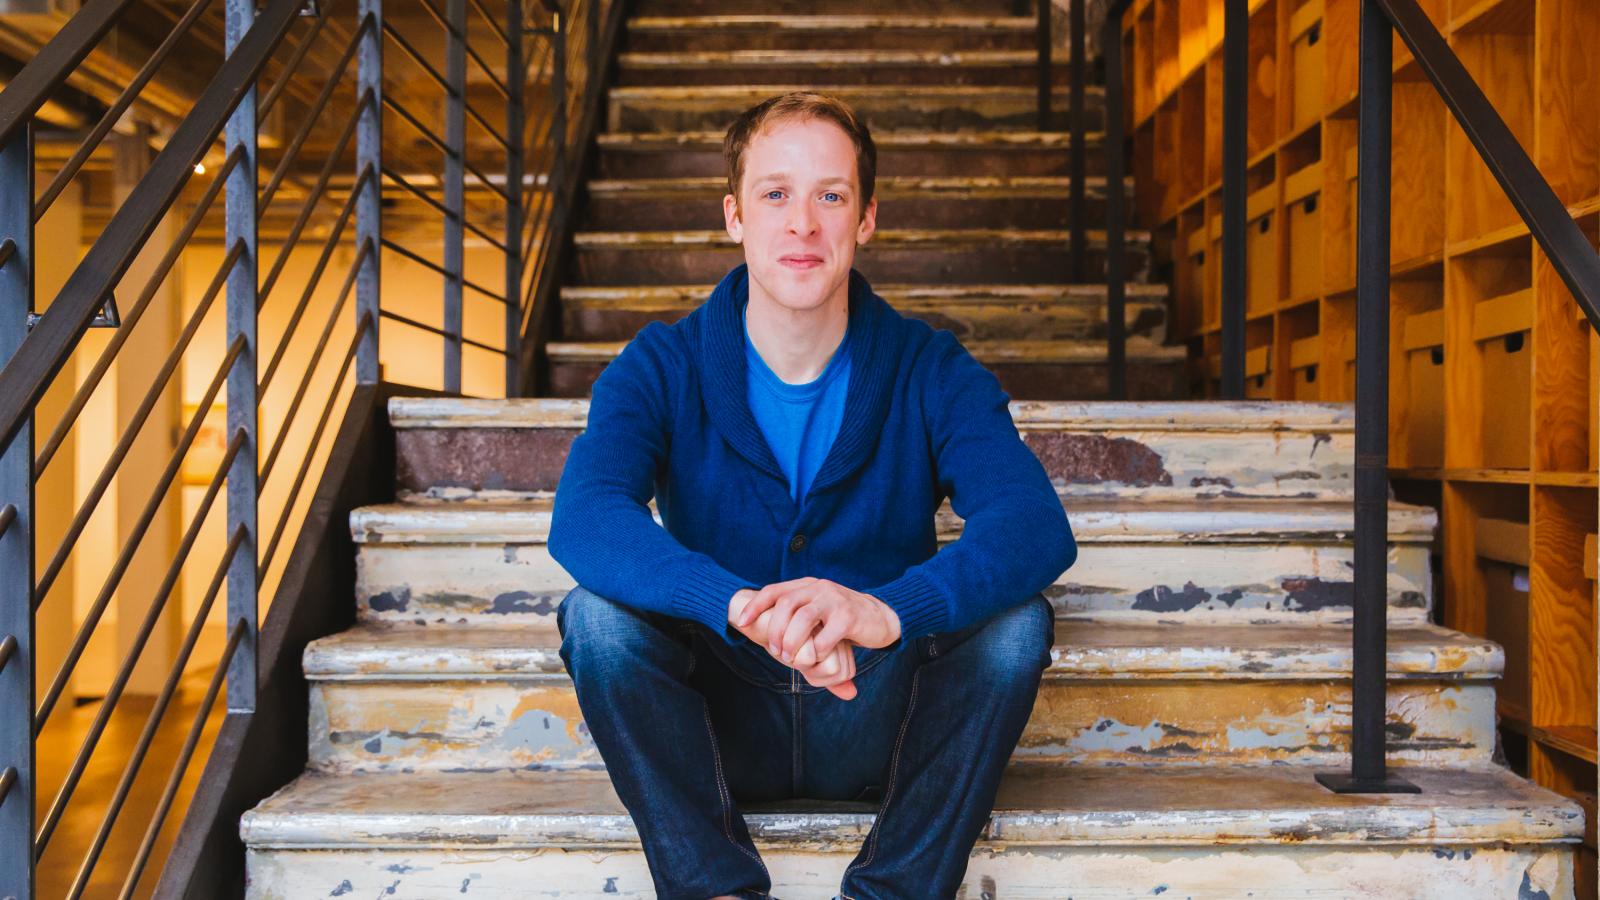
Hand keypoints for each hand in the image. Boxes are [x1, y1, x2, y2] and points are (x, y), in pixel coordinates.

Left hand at [733, 578, 900, 665]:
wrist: (880, 617)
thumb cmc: (841, 620)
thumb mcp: (817, 612)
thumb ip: (796, 618)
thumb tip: (765, 635)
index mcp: (807, 586)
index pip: (774, 591)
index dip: (755, 606)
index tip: (741, 623)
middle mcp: (819, 588)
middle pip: (786, 604)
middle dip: (775, 631)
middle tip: (776, 652)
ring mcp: (834, 600)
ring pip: (803, 619)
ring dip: (792, 642)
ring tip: (791, 658)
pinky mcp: (849, 616)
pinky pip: (826, 636)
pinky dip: (817, 651)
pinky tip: (818, 658)